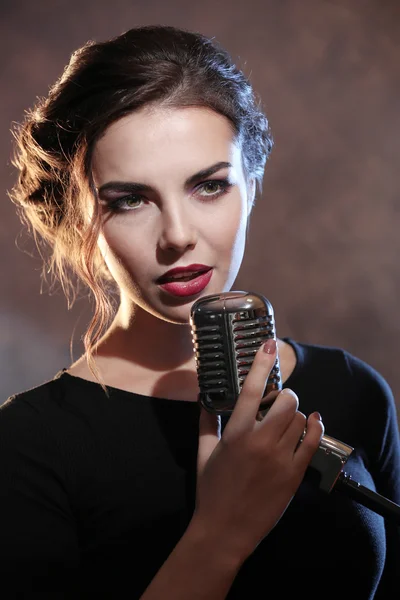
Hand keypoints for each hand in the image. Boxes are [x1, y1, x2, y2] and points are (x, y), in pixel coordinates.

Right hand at [194, 339, 323, 561]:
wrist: (224, 530)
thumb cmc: (211, 490)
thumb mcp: (203, 453)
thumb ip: (205, 423)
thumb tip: (203, 400)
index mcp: (236, 434)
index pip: (251, 389)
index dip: (261, 363)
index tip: (268, 345)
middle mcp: (260, 441)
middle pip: (286, 401)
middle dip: (284, 396)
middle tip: (277, 402)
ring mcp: (281, 458)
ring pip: (301, 419)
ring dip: (296, 414)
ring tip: (286, 421)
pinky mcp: (295, 474)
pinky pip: (313, 441)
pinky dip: (316, 428)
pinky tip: (313, 423)